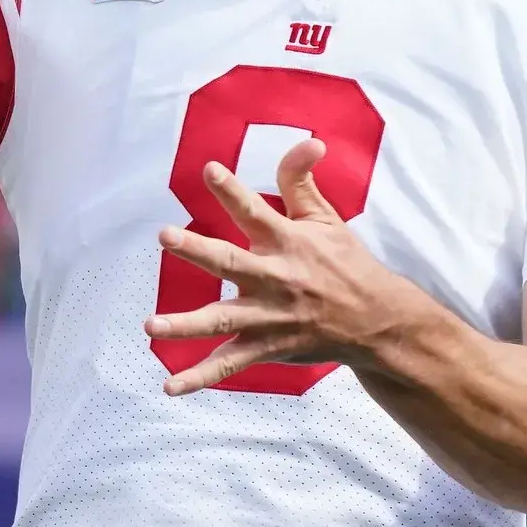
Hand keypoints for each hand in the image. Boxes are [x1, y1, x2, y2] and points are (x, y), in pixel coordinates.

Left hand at [145, 138, 410, 394]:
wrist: (375, 321)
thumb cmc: (345, 264)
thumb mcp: (327, 219)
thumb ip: (303, 181)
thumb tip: (309, 140)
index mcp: (289, 242)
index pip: (256, 211)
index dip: (232, 190)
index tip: (208, 170)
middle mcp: (276, 279)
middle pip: (231, 262)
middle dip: (197, 250)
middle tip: (165, 235)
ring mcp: (269, 317)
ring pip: (223, 320)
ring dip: (186, 325)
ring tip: (151, 325)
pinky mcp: (267, 347)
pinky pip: (229, 364)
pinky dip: (199, 377)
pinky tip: (169, 385)